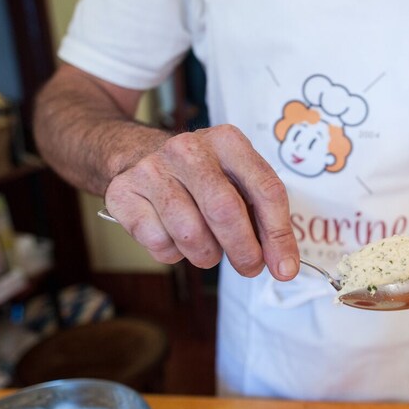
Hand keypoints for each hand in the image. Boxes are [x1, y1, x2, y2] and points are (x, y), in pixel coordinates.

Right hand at [104, 125, 298, 279]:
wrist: (136, 155)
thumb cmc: (199, 177)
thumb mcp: (236, 181)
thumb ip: (262, 218)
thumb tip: (284, 265)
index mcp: (227, 141)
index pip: (265, 189)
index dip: (278, 234)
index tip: (285, 267)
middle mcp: (188, 149)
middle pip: (225, 211)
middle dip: (244, 251)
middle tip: (249, 267)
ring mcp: (151, 169)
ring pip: (191, 234)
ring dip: (206, 255)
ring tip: (207, 247)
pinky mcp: (123, 193)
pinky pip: (159, 243)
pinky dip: (174, 254)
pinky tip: (174, 237)